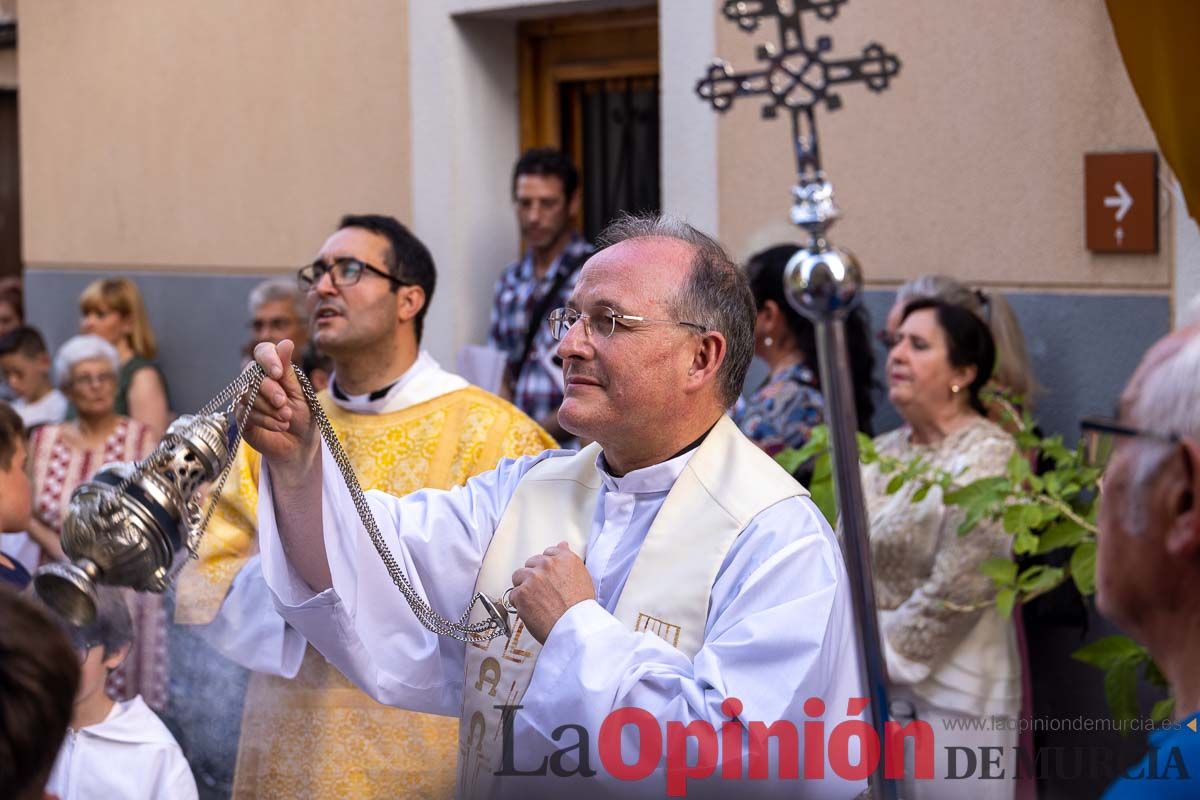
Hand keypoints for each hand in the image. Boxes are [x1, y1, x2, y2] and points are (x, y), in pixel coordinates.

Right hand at [241, 340, 317, 473]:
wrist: (299, 446)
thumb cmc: (303, 417)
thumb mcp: (301, 394)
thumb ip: (289, 371)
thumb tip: (286, 342)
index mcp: (274, 370)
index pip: (262, 351)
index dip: (267, 359)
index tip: (278, 373)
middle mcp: (257, 380)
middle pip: (252, 374)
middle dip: (270, 390)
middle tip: (284, 404)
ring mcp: (246, 398)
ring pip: (247, 394)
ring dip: (269, 408)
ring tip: (286, 418)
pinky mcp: (241, 416)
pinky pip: (245, 412)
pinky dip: (265, 419)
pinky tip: (279, 425)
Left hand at [509, 541, 594, 643]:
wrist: (575, 627)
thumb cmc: (581, 607)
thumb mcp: (582, 577)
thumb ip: (568, 559)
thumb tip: (562, 545)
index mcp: (565, 558)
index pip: (548, 553)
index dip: (546, 567)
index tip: (548, 576)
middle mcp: (548, 564)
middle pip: (531, 563)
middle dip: (534, 576)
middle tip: (542, 592)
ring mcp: (533, 577)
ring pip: (519, 576)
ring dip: (524, 587)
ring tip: (535, 602)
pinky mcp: (521, 593)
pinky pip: (513, 595)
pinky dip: (519, 603)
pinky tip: (531, 611)